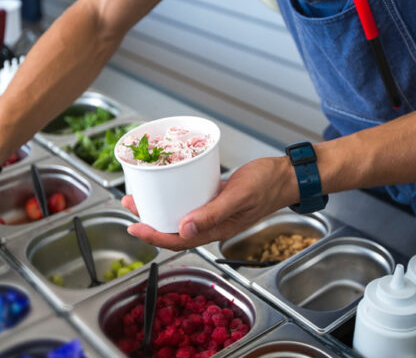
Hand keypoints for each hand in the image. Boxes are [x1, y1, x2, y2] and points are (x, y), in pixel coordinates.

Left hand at [122, 156, 297, 250]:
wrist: (286, 175)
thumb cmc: (267, 184)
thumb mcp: (238, 196)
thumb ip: (212, 214)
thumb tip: (184, 229)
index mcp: (217, 230)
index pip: (178, 240)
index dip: (153, 236)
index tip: (134, 227)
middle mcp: (212, 224)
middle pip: (173, 229)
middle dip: (149, 221)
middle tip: (129, 205)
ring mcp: (213, 212)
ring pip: (179, 216)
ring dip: (158, 209)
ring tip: (140, 196)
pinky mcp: (215, 199)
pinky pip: (189, 203)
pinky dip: (173, 197)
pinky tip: (165, 186)